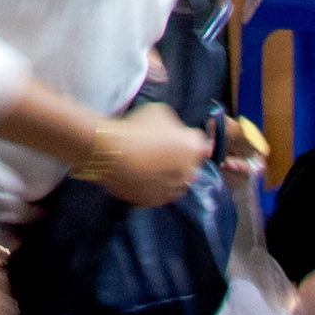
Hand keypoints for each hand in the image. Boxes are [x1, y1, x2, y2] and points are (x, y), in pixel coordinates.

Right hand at [93, 109, 209, 206]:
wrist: (112, 152)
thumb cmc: (137, 127)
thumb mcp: (161, 112)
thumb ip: (175, 125)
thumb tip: (174, 133)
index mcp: (193, 148)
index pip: (202, 145)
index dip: (190, 141)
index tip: (180, 138)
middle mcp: (189, 172)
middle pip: (190, 166)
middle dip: (181, 159)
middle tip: (162, 150)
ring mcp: (172, 191)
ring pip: (176, 183)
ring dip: (169, 175)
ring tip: (150, 165)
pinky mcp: (156, 202)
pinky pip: (160, 194)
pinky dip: (155, 187)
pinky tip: (142, 176)